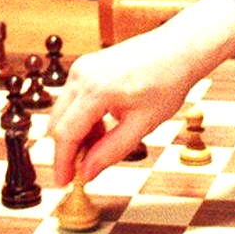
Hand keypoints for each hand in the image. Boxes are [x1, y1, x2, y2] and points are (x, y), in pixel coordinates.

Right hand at [48, 0, 234, 185]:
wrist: (177, 50)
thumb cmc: (166, 82)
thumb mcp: (143, 124)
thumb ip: (111, 151)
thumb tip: (86, 173)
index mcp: (97, 90)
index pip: (66, 134)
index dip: (62, 162)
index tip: (64, 183)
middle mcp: (82, 75)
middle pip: (56, 124)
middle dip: (66, 151)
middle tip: (82, 171)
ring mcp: (81, 68)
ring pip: (62, 113)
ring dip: (75, 135)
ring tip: (101, 145)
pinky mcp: (84, 67)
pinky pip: (71, 100)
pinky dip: (80, 119)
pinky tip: (102, 127)